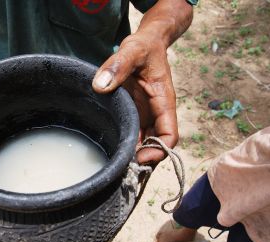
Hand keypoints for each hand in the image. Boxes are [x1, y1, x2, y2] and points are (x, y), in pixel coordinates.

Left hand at [92, 33, 177, 164]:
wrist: (147, 43)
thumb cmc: (144, 47)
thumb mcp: (132, 51)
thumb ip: (118, 65)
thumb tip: (100, 86)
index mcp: (163, 102)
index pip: (169, 135)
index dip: (158, 151)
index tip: (139, 159)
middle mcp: (156, 112)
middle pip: (156, 145)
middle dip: (143, 160)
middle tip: (121, 170)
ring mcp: (145, 114)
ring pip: (144, 142)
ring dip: (133, 155)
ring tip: (114, 166)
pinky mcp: (134, 112)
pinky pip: (133, 133)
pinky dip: (125, 145)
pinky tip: (111, 152)